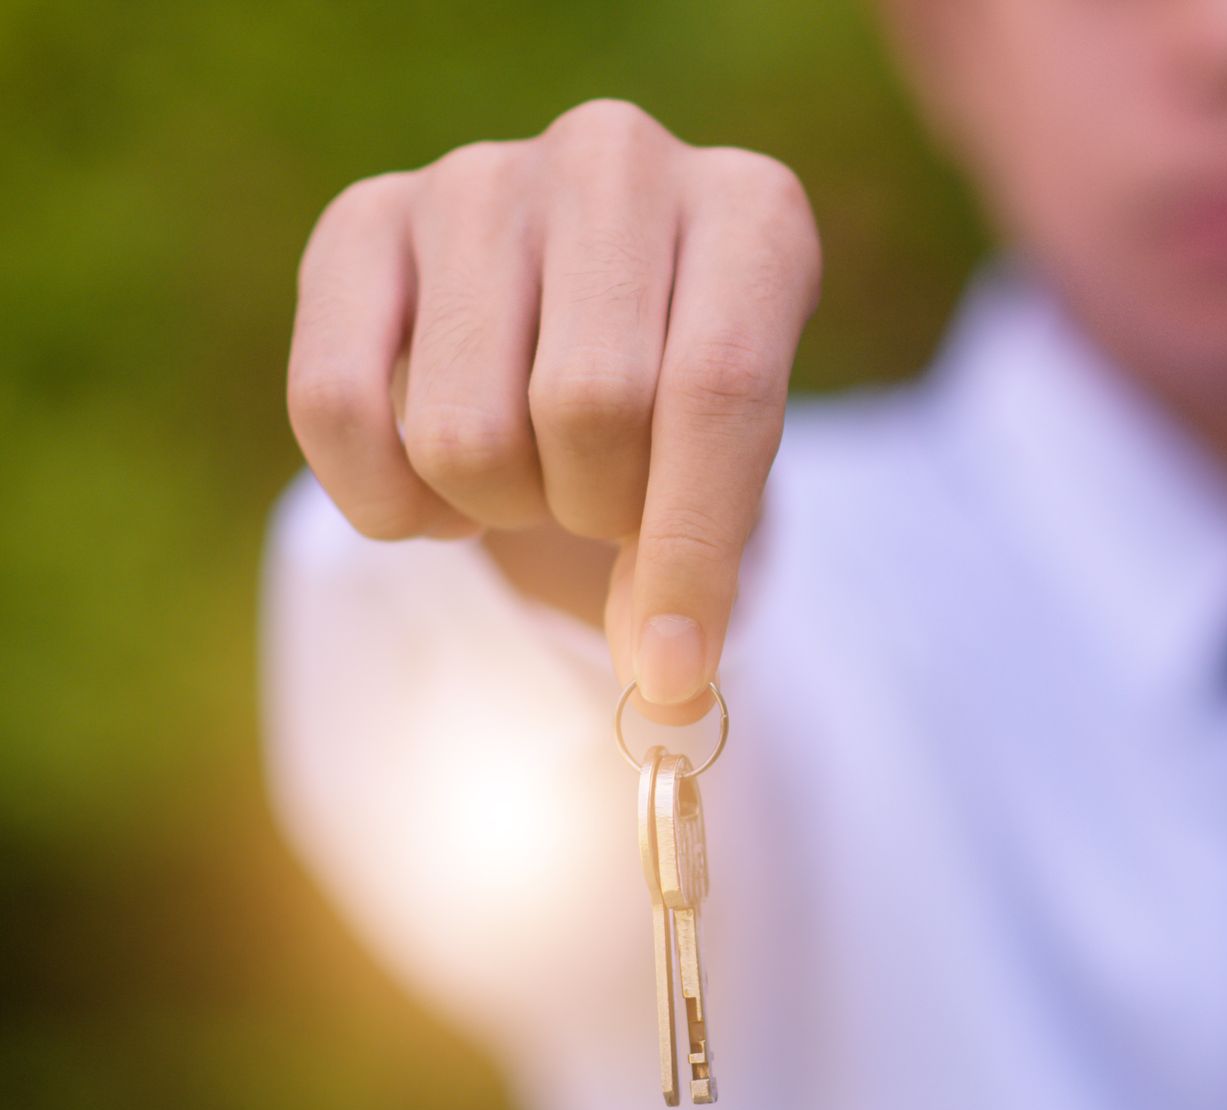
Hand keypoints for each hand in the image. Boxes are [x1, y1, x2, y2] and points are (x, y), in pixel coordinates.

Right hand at [287, 99, 821, 722]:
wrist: (589, 309)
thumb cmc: (684, 398)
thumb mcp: (728, 461)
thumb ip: (702, 557)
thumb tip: (661, 686)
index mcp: (751, 212)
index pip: (718, 392)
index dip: (692, 551)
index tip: (674, 672)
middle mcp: (617, 162)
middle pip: (590, 409)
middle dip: (597, 510)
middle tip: (600, 505)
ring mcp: (481, 177)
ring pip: (463, 427)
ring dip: (495, 506)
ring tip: (527, 475)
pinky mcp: (363, 216)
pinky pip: (332, 407)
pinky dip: (383, 500)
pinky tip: (430, 489)